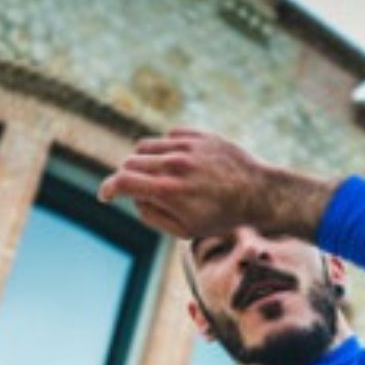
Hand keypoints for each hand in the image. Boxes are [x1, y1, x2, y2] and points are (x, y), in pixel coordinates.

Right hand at [97, 128, 335, 240]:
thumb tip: (134, 199)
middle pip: (130, 162)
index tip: (106, 195)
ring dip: (143, 161)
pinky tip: (177, 162)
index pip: (122, 181)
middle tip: (138, 190)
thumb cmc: (223, 217)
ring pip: (145, 146)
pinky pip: (167, 136)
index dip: (108, 189)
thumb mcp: (185, 230)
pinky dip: (165, 148)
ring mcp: (186, 146)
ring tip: (158, 176)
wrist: (259, 193)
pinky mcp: (198, 135)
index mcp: (168, 190)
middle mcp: (174, 163)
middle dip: (127, 177)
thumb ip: (153, 215)